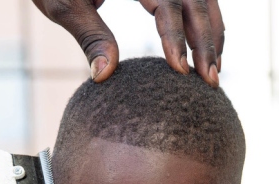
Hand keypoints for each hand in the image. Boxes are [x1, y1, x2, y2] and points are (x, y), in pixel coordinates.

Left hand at [32, 0, 223, 86]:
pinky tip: (206, 50)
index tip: (181, 71)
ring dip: (211, 33)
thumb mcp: (64, 3)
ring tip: (213, 71)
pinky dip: (204, 22)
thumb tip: (104, 75)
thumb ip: (89, 36)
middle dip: (206, 41)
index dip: (176, 37)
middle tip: (210, 81)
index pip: (168, 2)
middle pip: (195, 0)